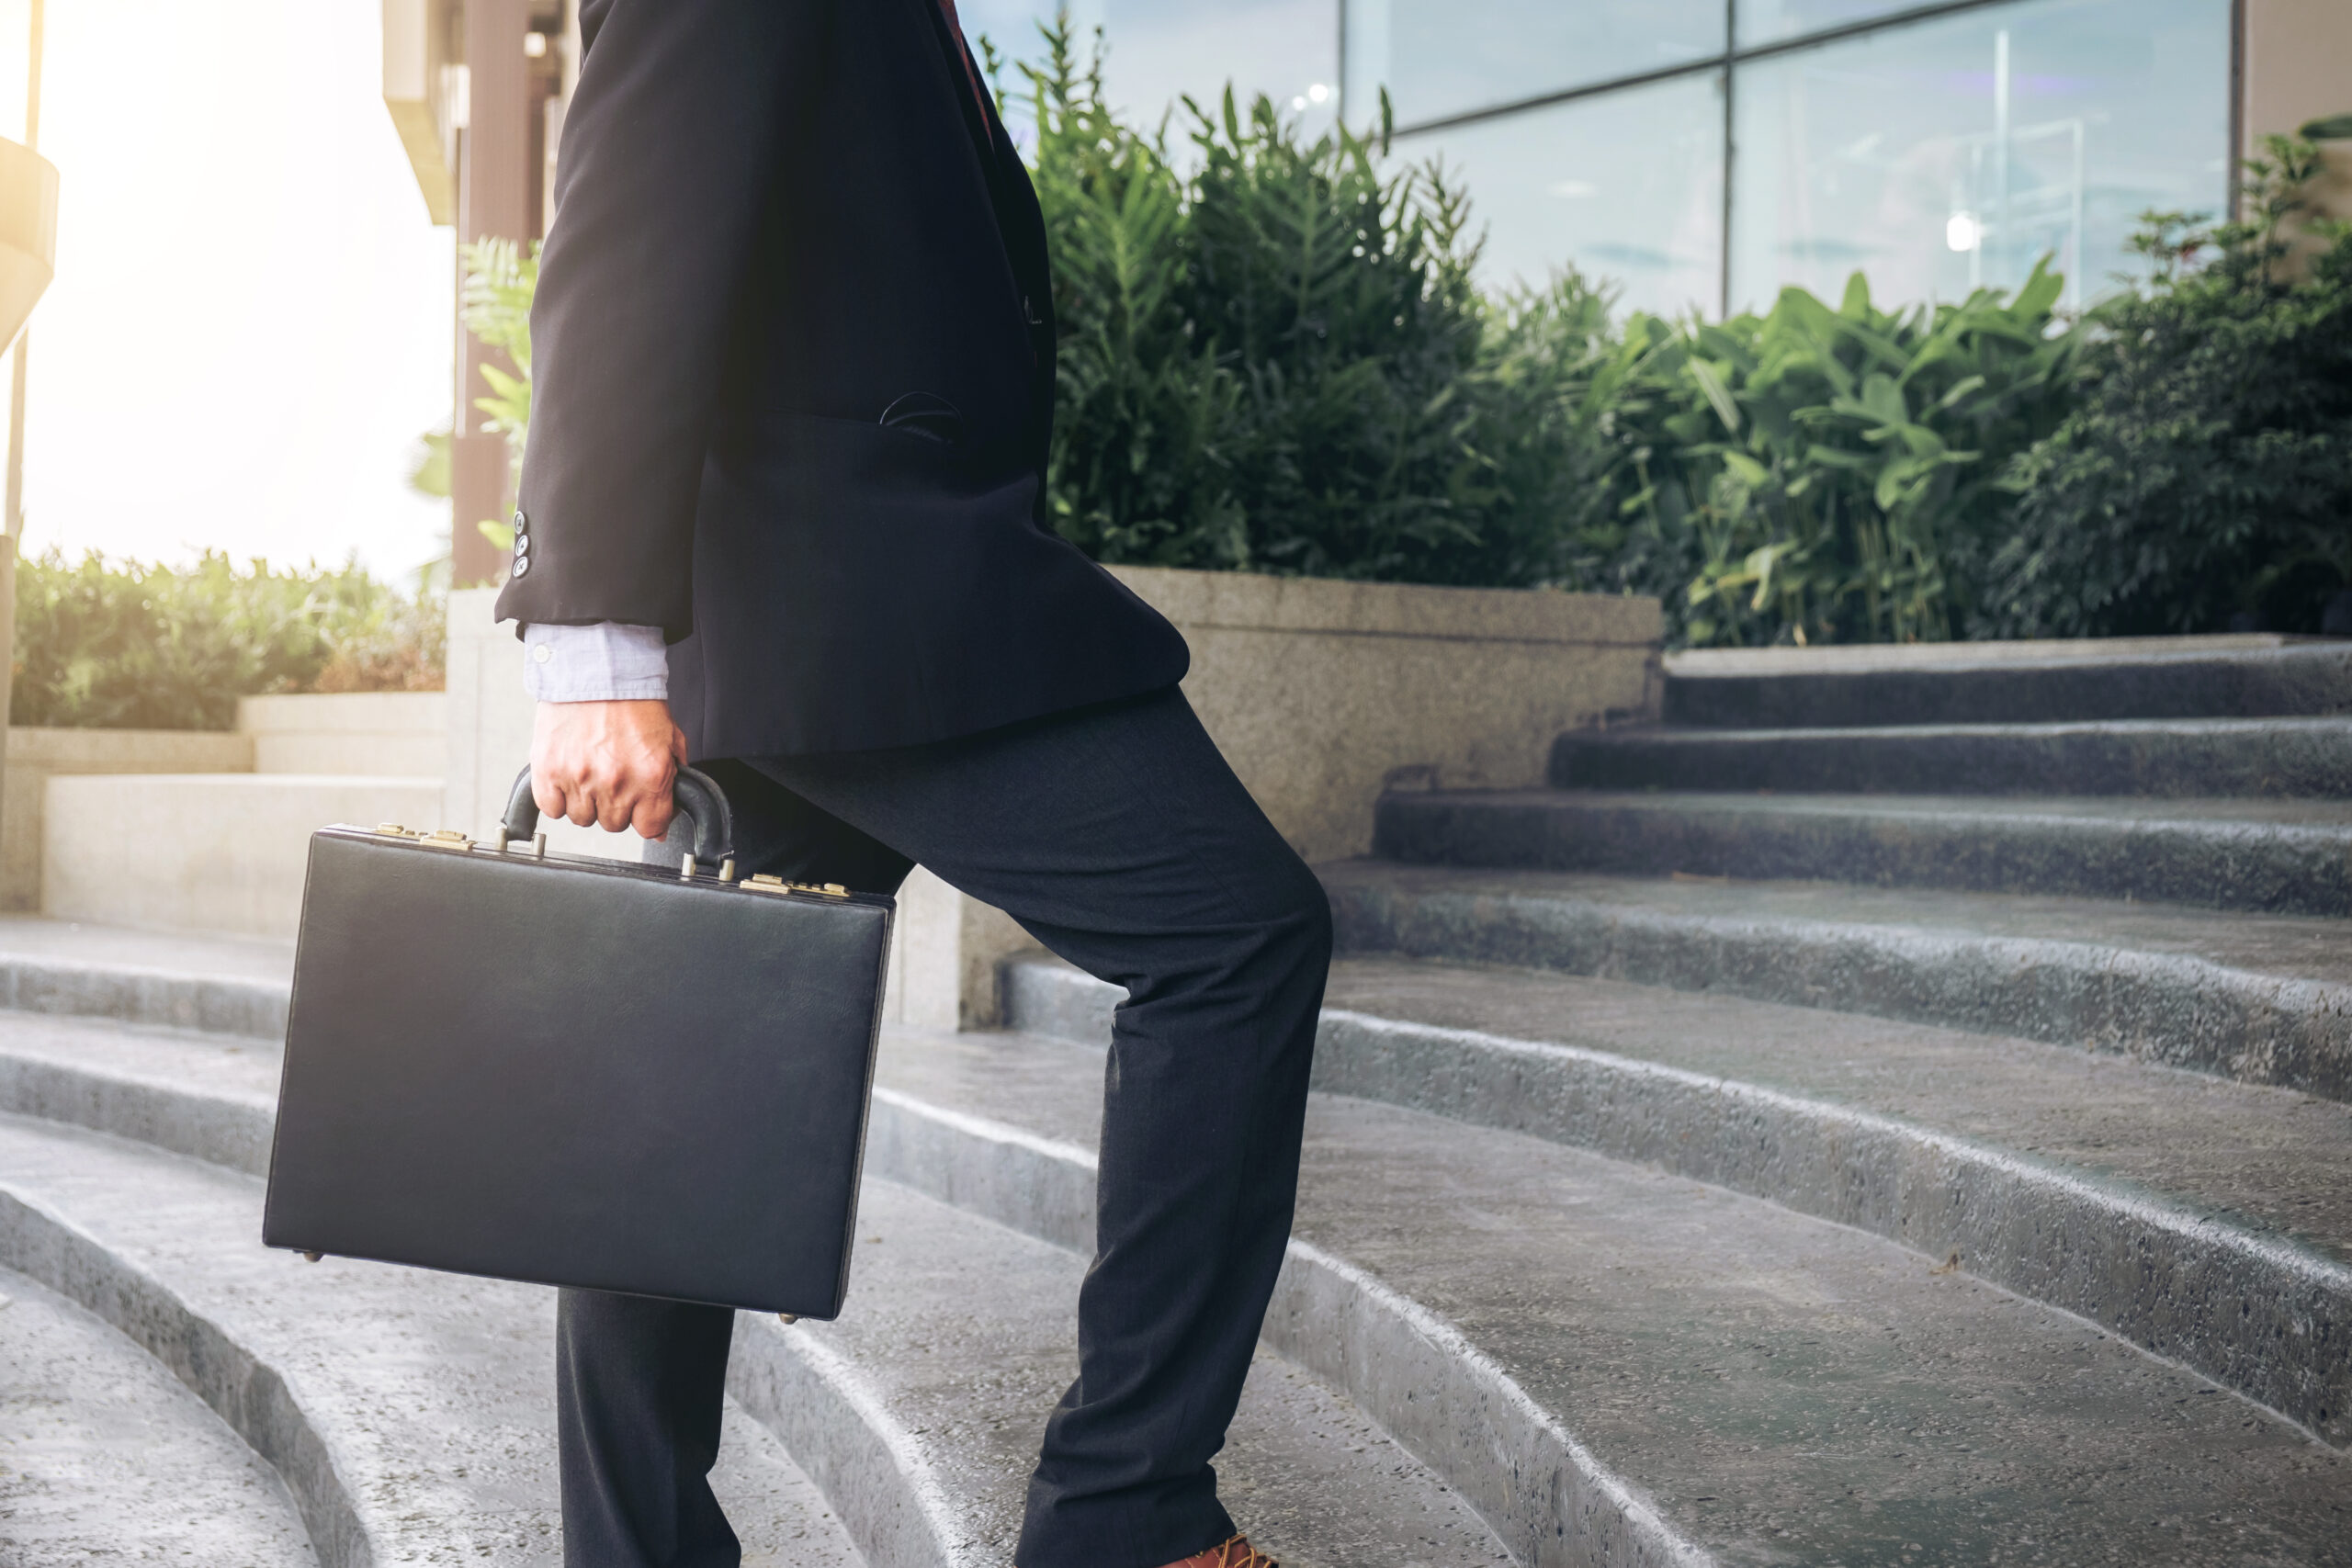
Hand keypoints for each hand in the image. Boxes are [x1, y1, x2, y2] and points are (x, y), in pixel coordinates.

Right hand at [531, 699, 689, 838]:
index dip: (647, 818)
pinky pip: (552, 808)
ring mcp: (579, 778)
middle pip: (615, 824)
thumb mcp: (670, 739)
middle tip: (614, 779)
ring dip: (587, 802)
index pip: (651, 827)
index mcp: (650, 775)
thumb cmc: (633, 701)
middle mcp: (615, 782)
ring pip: (583, 819)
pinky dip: (558, 798)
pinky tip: (568, 777)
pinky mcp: (548, 770)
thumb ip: (672, 781)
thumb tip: (662, 824)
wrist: (597, 670)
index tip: (642, 808)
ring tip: (590, 772)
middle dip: (616, 806)